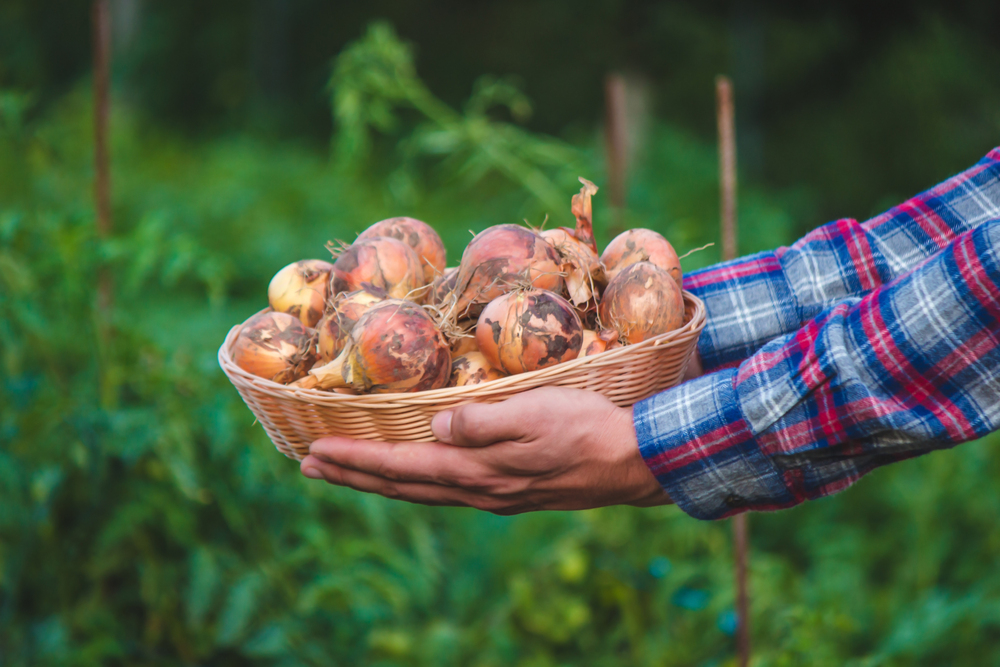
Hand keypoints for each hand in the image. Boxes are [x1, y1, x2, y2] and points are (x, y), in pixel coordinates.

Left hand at [300, 387, 670, 514]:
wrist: (635, 462)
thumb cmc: (587, 427)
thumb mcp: (536, 413)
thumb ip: (484, 421)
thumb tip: (439, 426)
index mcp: (477, 468)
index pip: (401, 465)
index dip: (356, 458)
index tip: (315, 449)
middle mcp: (478, 488)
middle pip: (402, 485)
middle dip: (353, 474)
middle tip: (311, 464)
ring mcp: (494, 494)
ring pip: (421, 491)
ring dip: (378, 482)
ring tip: (346, 472)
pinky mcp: (510, 490)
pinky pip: (445, 489)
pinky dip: (413, 483)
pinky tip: (415, 477)